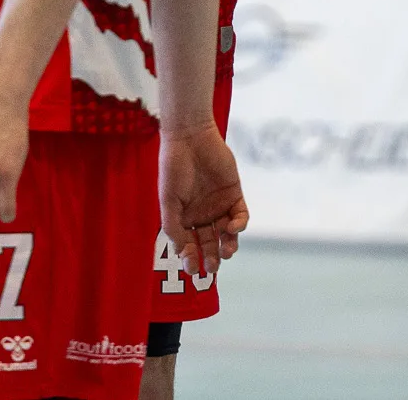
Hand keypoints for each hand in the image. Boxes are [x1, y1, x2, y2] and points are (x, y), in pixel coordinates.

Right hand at [160, 125, 249, 276]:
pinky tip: (232, 228)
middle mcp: (202, 215)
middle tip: (212, 268)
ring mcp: (219, 205)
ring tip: (226, 252)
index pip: (189, 245)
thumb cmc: (174, 168)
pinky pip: (240, 215)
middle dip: (211, 257)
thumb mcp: (168, 200)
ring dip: (228, 246)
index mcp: (184, 218)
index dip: (191, 259)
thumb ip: (173, 226)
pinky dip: (238, 224)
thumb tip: (180, 251)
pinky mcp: (234, 194)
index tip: (192, 269)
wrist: (190, 138)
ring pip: (227, 234)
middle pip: (209, 243)